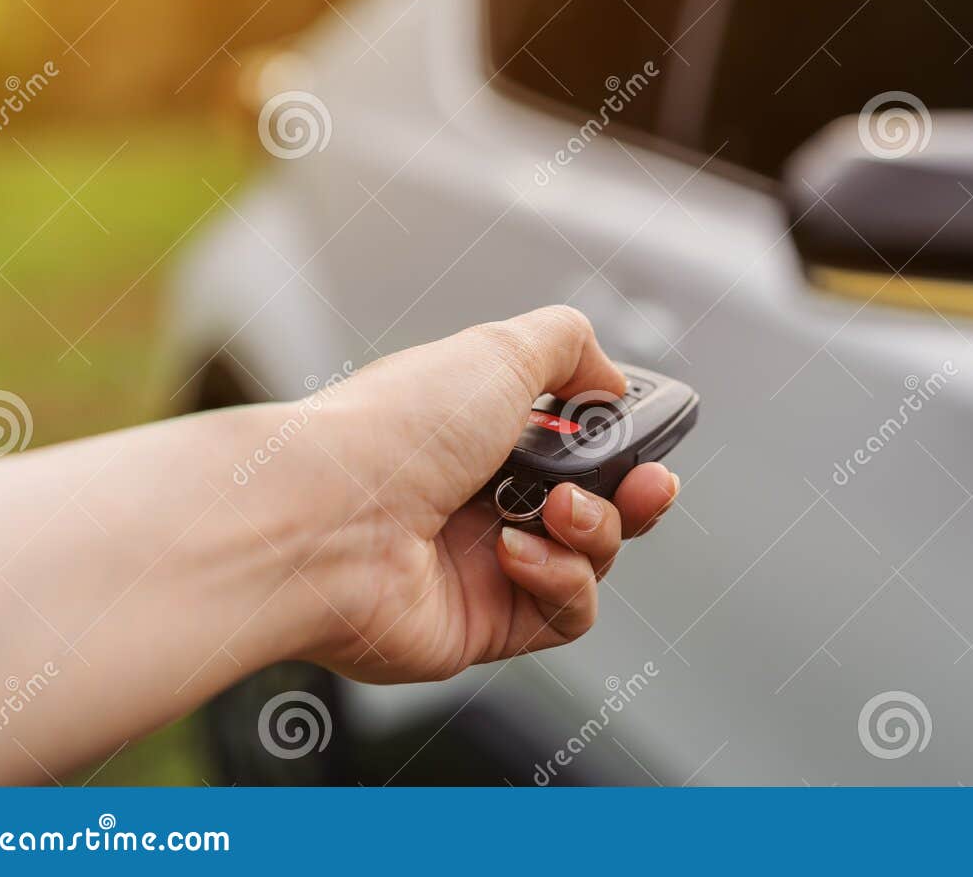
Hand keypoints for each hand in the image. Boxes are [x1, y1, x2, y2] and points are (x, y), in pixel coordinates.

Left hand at [297, 306, 679, 681]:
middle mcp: (481, 498)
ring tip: (558, 510)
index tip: (649, 437)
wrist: (322, 522)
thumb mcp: (497, 351)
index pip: (574, 442)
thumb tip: (610, 379)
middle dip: (636, 494)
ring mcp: (483, 566)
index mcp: (479, 432)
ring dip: (595, 531)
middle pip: (597, 505)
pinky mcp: (483, 627)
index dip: (622, 442)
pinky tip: (515, 553)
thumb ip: (567, 346)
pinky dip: (559, 580)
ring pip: (591, 560)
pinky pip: (564, 613)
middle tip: (648, 484)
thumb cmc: (396, 431)